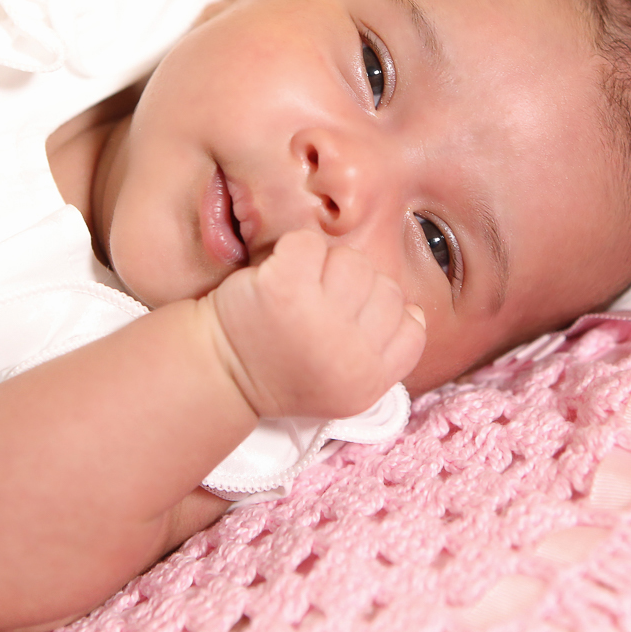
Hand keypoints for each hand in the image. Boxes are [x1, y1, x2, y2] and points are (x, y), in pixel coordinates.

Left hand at [204, 229, 424, 418]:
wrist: (217, 372)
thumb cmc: (282, 369)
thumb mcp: (345, 388)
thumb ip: (383, 357)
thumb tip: (412, 312)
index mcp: (369, 382)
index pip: (413, 325)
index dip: (383, 314)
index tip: (347, 321)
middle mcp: (351, 356)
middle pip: (385, 288)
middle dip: (353, 290)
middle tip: (315, 309)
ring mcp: (319, 320)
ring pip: (354, 262)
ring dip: (327, 268)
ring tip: (298, 293)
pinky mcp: (284, 289)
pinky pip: (311, 243)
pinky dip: (294, 251)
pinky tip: (277, 276)